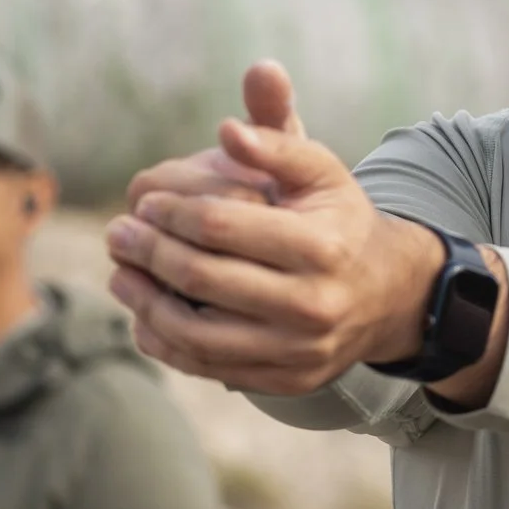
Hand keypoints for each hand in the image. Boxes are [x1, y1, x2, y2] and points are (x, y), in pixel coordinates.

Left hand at [105, 62, 443, 394]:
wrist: (389, 294)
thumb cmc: (341, 222)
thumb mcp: (322, 173)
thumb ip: (277, 141)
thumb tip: (227, 129)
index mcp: (322, 246)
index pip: (221, 226)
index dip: (171, 211)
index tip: (145, 202)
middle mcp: (313, 303)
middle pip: (202, 278)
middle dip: (148, 251)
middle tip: (118, 233)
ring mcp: (299, 349)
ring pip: (195, 332)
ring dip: (144, 301)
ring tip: (121, 273)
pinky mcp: (286, 379)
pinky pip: (208, 366)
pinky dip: (165, 342)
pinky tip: (145, 316)